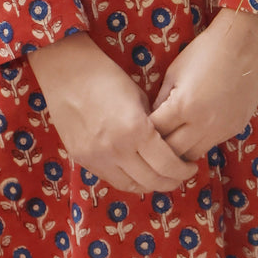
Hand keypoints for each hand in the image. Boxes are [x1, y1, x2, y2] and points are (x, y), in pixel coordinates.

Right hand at [27, 33, 199, 194]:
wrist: (66, 71)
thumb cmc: (106, 76)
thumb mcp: (138, 97)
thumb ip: (152, 125)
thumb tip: (164, 145)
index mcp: (136, 130)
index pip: (167, 165)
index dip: (183, 170)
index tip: (190, 166)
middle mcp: (117, 150)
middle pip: (152, 181)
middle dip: (171, 181)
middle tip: (180, 175)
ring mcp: (97, 158)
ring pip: (131, 186)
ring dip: (149, 184)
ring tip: (159, 177)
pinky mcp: (82, 159)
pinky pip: (110, 179)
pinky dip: (127, 179)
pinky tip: (136, 172)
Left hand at [148, 8, 257, 160]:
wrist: (244, 44)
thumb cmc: (205, 51)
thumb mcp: (175, 72)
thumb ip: (162, 100)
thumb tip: (152, 121)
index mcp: (183, 106)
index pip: (155, 133)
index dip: (145, 132)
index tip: (140, 129)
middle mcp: (203, 123)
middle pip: (173, 152)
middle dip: (160, 147)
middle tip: (153, 139)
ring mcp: (221, 130)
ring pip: (193, 155)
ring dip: (181, 150)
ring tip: (173, 139)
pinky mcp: (235, 129)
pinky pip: (212, 144)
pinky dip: (200, 142)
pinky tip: (195, 129)